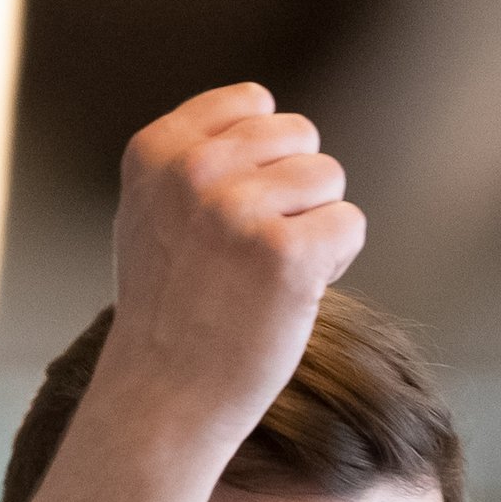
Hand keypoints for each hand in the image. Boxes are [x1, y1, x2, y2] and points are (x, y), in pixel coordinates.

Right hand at [99, 83, 365, 444]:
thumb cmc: (168, 312)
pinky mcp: (286, 255)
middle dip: (293, 190)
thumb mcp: (151, 212)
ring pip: (329, 177)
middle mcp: (195, 171)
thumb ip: (195, 157)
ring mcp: (239, 211)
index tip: (233, 213)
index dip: (263, 158)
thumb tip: (265, 113)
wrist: (163, 397)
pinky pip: (349, 225)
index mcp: (157, 151)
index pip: (254, 103)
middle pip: (299, 136)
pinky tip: (292, 295)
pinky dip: (335, 263)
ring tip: (267, 276)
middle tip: (252, 253)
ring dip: (314, 226)